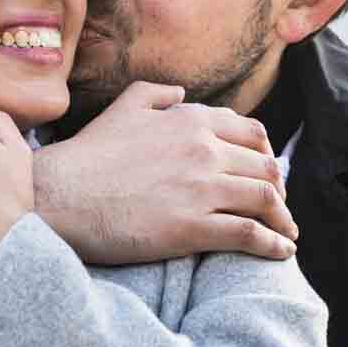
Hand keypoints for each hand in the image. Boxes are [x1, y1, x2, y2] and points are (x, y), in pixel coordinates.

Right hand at [32, 81, 297, 264]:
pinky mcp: (193, 227)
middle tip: (280, 209)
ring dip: (283, 219)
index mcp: (192, 121)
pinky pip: (250, 234)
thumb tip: (182, 95)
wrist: (60, 195)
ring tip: (287, 234)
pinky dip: (272, 244)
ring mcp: (201, 188)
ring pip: (266, 200)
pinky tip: (280, 252)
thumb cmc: (89, 154)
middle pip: (266, 168)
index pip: (253, 134)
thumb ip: (158, 94)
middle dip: (280, 190)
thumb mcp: (124, 107)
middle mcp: (204, 150)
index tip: (269, 174)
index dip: (267, 156)